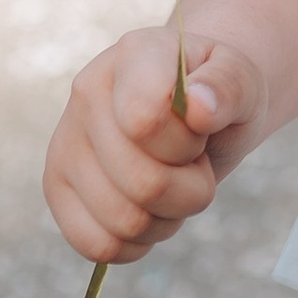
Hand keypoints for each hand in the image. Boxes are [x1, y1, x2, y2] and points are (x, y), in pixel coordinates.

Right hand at [42, 28, 263, 264]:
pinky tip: (147, 212)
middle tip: (194, 163)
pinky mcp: (55, 186)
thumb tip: (199, 108)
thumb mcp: (242, 81)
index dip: (186, 144)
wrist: (192, 110)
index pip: (146, 121)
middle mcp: (87, 92)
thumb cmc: (217, 97)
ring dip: (167, 218)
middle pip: (144, 184)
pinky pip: (95, 245)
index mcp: (135, 53)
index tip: (199, 128)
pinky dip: (134, 243)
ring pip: (123, 221)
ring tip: (173, 184)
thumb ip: (230, 86)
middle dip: (190, 189)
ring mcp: (65, 140)